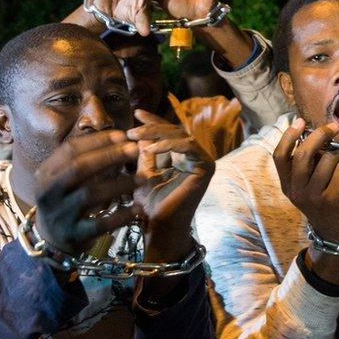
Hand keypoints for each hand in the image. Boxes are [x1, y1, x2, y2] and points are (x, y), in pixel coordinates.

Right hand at [33, 130, 138, 254]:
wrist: (50, 239)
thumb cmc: (65, 201)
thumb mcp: (63, 179)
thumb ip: (83, 160)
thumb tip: (119, 139)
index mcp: (46, 173)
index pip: (70, 150)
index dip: (97, 141)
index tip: (122, 135)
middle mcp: (48, 192)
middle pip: (79, 168)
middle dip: (109, 156)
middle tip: (134, 149)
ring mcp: (59, 215)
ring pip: (89, 194)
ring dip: (119, 184)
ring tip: (142, 179)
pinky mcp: (73, 234)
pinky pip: (99, 224)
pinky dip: (120, 216)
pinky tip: (137, 209)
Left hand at [126, 109, 214, 262]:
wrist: (160, 225)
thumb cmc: (151, 203)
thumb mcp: (143, 171)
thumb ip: (145, 152)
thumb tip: (138, 132)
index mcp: (183, 157)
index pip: (169, 133)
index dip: (153, 122)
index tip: (136, 113)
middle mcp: (196, 157)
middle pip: (175, 130)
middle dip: (152, 127)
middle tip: (132, 129)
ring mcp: (203, 161)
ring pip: (181, 135)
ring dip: (157, 134)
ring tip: (136, 137)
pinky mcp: (206, 166)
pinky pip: (188, 146)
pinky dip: (168, 144)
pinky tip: (150, 148)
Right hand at [273, 119, 338, 283]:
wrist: (337, 235)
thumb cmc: (325, 203)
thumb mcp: (309, 186)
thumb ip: (309, 164)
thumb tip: (321, 134)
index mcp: (288, 185)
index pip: (279, 156)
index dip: (288, 136)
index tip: (300, 122)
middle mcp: (297, 191)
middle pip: (304, 154)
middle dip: (320, 135)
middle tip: (333, 128)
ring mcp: (314, 196)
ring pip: (328, 159)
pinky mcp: (333, 199)